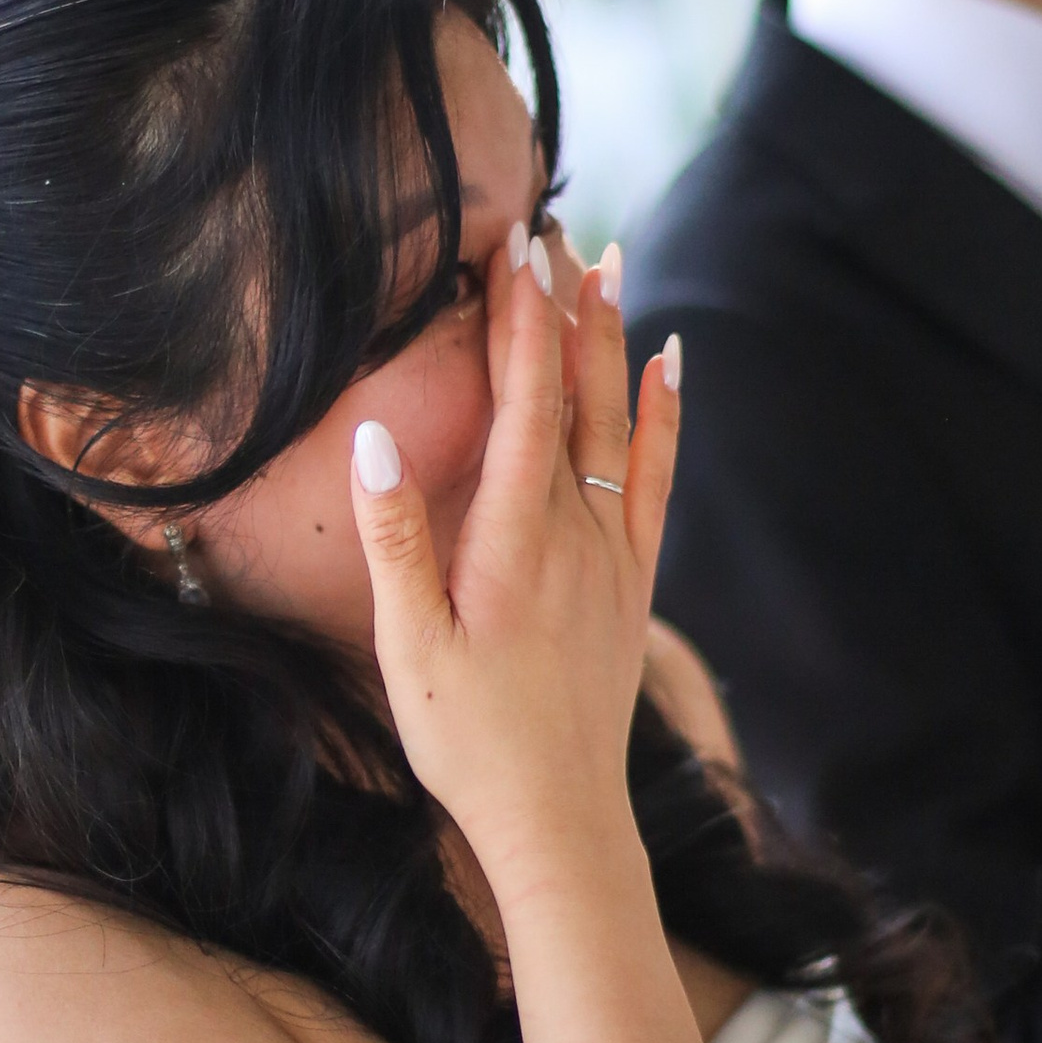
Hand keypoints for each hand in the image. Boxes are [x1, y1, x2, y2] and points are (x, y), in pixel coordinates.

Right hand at [349, 229, 681, 890]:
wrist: (559, 819)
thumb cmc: (469, 741)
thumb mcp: (408, 647)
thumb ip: (395, 538)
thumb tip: (373, 436)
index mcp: (515, 540)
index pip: (524, 403)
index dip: (519, 318)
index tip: (511, 244)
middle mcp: (577, 533)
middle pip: (574, 395)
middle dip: (561, 305)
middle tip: (553, 223)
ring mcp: (614, 554)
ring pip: (618, 423)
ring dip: (611, 339)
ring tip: (610, 262)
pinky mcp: (633, 581)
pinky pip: (656, 476)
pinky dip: (663, 414)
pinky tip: (668, 365)